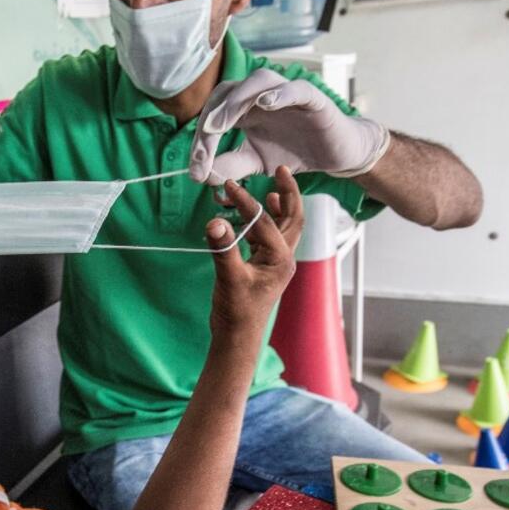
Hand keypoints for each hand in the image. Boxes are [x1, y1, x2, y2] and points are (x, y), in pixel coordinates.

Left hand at [189, 69, 390, 185]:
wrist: (335, 155)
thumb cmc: (293, 152)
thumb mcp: (255, 163)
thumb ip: (229, 166)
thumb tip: (201, 175)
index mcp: (243, 108)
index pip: (214, 113)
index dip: (201, 139)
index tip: (196, 169)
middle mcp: (260, 95)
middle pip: (228, 91)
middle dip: (213, 117)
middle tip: (204, 145)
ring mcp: (286, 92)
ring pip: (257, 81)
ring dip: (236, 100)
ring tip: (222, 123)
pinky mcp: (312, 97)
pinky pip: (295, 88)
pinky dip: (280, 93)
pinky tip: (267, 103)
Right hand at [205, 167, 303, 338]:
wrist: (237, 338)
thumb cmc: (236, 313)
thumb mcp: (229, 279)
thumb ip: (223, 249)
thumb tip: (215, 221)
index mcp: (281, 260)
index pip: (264, 222)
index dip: (246, 203)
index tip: (229, 187)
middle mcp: (284, 259)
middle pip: (293, 218)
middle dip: (289, 193)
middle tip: (281, 171)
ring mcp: (276, 262)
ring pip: (285, 226)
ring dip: (281, 205)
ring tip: (274, 187)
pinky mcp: (265, 266)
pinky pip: (272, 235)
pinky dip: (269, 219)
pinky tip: (260, 212)